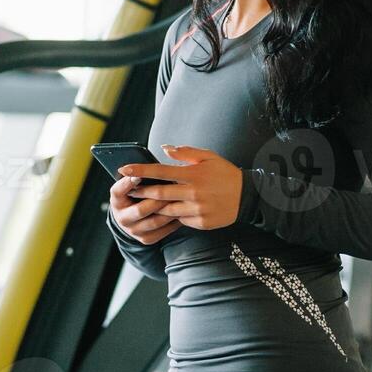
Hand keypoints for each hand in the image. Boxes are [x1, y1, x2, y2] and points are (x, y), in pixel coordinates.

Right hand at [109, 175, 181, 244]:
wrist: (133, 218)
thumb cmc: (135, 195)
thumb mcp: (129, 185)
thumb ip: (133, 177)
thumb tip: (141, 172)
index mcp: (116, 201)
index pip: (119, 191)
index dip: (128, 184)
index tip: (139, 175)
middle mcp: (122, 218)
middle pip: (141, 209)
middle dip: (158, 199)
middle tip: (173, 190)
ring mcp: (134, 231)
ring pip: (155, 222)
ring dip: (169, 211)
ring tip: (181, 201)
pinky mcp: (146, 239)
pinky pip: (163, 231)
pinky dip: (174, 222)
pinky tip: (183, 212)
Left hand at [120, 144, 242, 230]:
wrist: (247, 196)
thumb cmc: (225, 174)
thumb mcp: (208, 157)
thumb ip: (185, 153)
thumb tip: (164, 149)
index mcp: (193, 174)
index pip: (160, 171)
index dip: (140, 170)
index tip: (124, 168)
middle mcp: (193, 192)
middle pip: (158, 193)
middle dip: (141, 191)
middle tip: (130, 189)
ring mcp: (197, 209)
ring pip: (166, 210)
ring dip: (154, 206)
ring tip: (145, 201)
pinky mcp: (201, 222)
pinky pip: (180, 220)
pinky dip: (172, 215)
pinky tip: (168, 211)